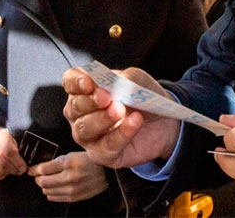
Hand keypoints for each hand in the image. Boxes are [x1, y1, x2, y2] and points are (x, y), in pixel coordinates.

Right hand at [0, 126, 27, 182]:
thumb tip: (22, 166)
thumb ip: (16, 150)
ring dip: (6, 173)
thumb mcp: (10, 139)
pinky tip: (2, 173)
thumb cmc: (1, 140)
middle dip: (13, 169)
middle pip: (2, 161)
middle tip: (20, 171)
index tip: (23, 167)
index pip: (9, 151)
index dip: (18, 161)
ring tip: (11, 170)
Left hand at [28, 151, 107, 202]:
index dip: (34, 169)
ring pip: (47, 191)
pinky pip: (54, 198)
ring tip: (48, 181)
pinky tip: (55, 187)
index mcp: (69, 162)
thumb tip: (40, 168)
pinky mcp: (73, 197)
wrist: (106, 173)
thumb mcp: (73, 154)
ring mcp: (71, 189)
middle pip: (43, 182)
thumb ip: (57, 161)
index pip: (43, 169)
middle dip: (38, 178)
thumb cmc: (90, 161)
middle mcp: (69, 177)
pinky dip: (51, 193)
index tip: (32, 170)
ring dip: (44, 186)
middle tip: (38, 175)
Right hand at [62, 66, 180, 167]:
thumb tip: (110, 84)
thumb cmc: (142, 96)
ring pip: (84, 129)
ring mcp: (89, 136)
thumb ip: (121, 79)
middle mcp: (81, 113)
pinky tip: (134, 123)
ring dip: (102, 118)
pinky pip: (105, 147)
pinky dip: (120, 134)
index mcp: (85, 90)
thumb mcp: (136, 80)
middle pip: (74, 107)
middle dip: (90, 101)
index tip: (88, 83)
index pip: (70, 82)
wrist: (163, 121)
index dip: (75, 81)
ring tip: (120, 110)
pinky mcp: (103, 154)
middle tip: (107, 97)